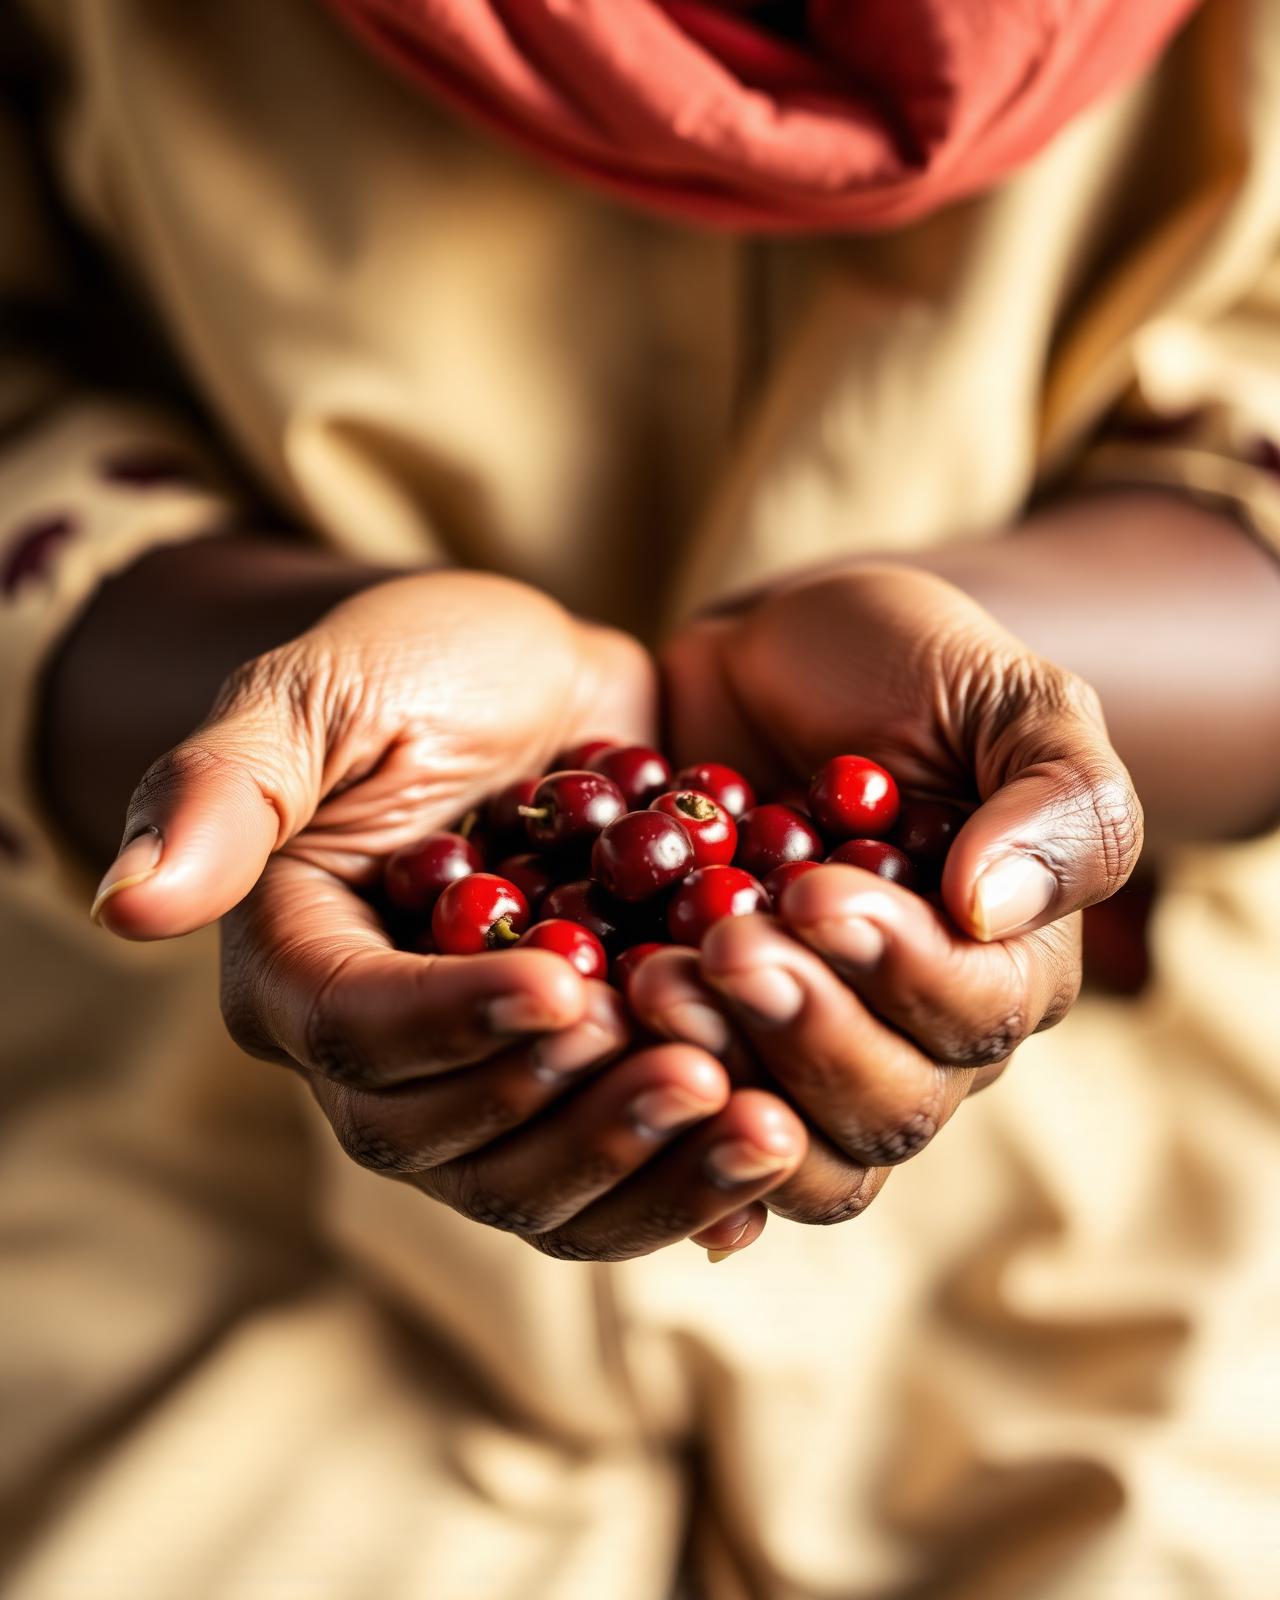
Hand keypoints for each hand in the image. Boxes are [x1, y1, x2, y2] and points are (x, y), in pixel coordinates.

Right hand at [94, 570, 808, 1258]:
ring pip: (540, 1183)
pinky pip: (621, 1170)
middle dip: (571, 1118)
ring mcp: (487, 1077)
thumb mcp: (322, 694)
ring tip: (764, 1127)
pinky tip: (775, 1160)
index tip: (565, 986)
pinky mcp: (580, 1078)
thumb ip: (225, 788)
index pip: (359, 1034)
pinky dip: (694, 1181)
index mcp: (304, 969)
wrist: (540, 683)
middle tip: (691, 1073)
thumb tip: (127, 906)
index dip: (455, 1026)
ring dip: (649, 1168)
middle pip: (449, 1145)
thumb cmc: (416, 666)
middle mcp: (385, 1052)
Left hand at [648, 564, 1142, 1238]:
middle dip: (800, 1030)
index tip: (810, 891)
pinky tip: (606, 1058)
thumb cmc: (906, 669)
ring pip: (794, 1146)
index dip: (895, 970)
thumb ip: (1055, 792)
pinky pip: (696, 1125)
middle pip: (884, 1111)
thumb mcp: (1006, 696)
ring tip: (649, 978)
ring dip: (723, 1071)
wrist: (769, 664)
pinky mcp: (718, 1048)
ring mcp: (811, 1056)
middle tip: (717, 943)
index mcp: (1009, 968)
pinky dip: (657, 1110)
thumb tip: (993, 910)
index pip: (972, 1017)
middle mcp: (920, 1040)